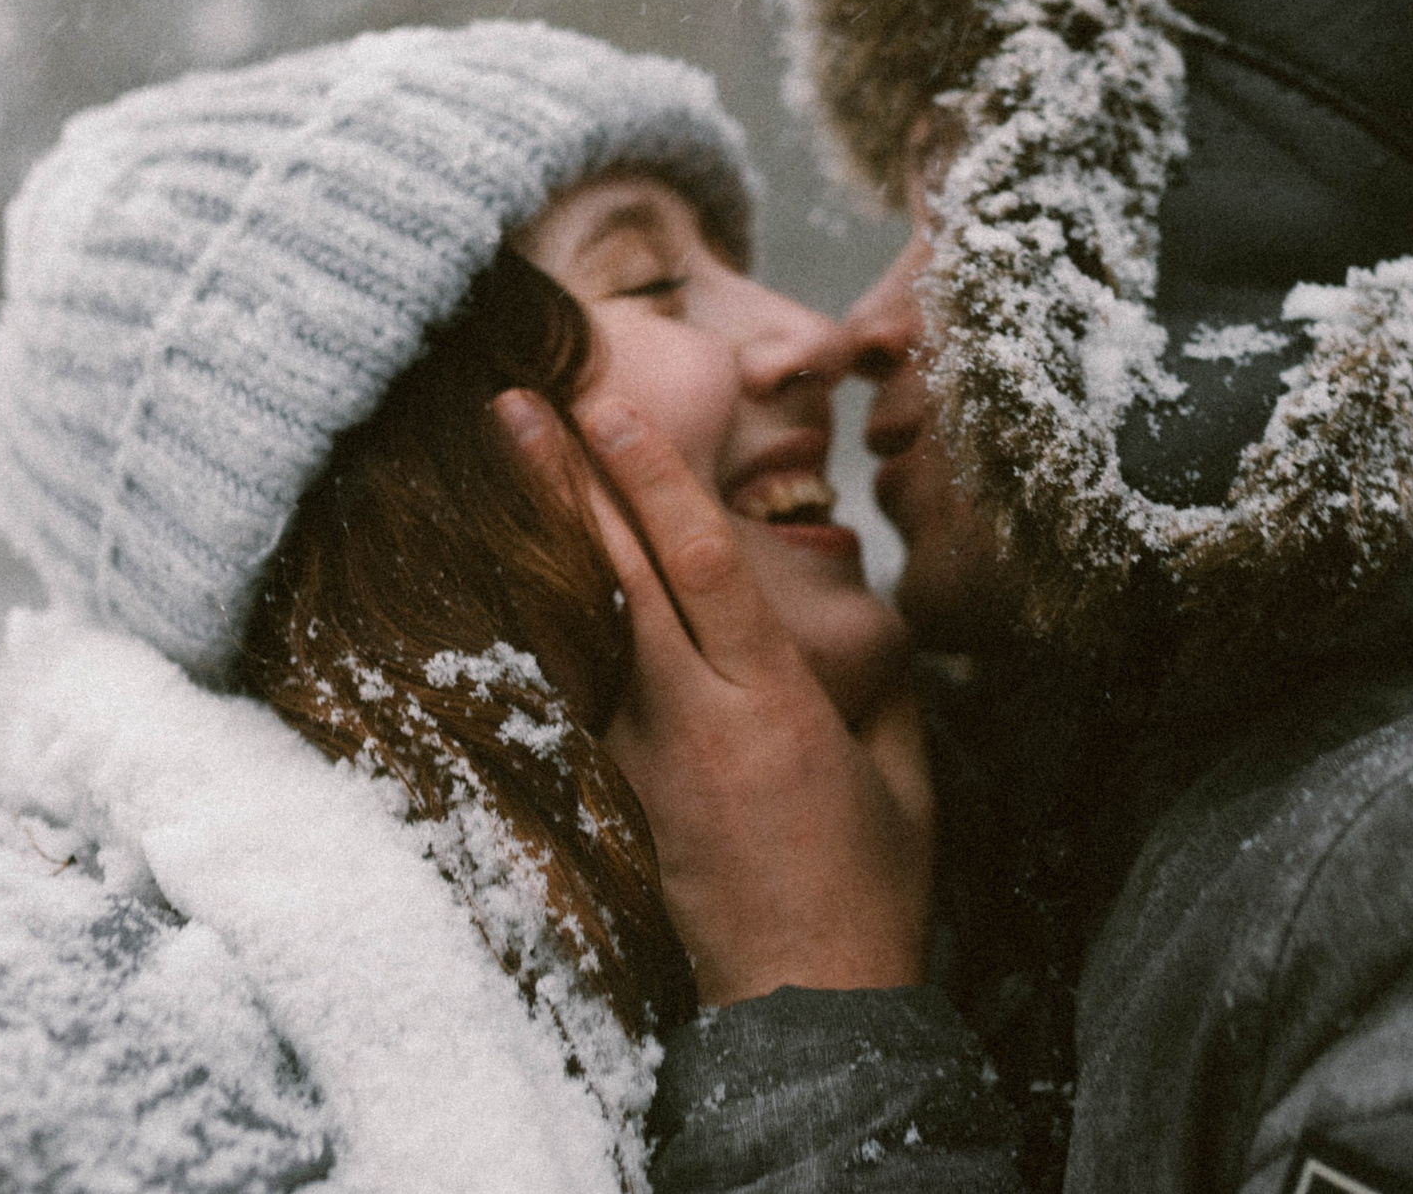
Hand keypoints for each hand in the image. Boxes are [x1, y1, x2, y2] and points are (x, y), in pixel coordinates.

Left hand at [496, 388, 932, 1005]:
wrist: (806, 1008)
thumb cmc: (871, 892)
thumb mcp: (907, 780)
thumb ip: (882, 690)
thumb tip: (868, 626)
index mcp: (776, 705)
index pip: (705, 566)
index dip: (655, 482)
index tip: (610, 409)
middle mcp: (697, 720)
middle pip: (616, 578)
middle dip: (564, 484)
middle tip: (513, 403)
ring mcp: (647, 760)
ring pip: (586, 628)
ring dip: (546, 542)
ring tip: (505, 469)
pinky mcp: (622, 796)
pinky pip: (585, 692)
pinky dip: (555, 625)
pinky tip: (524, 577)